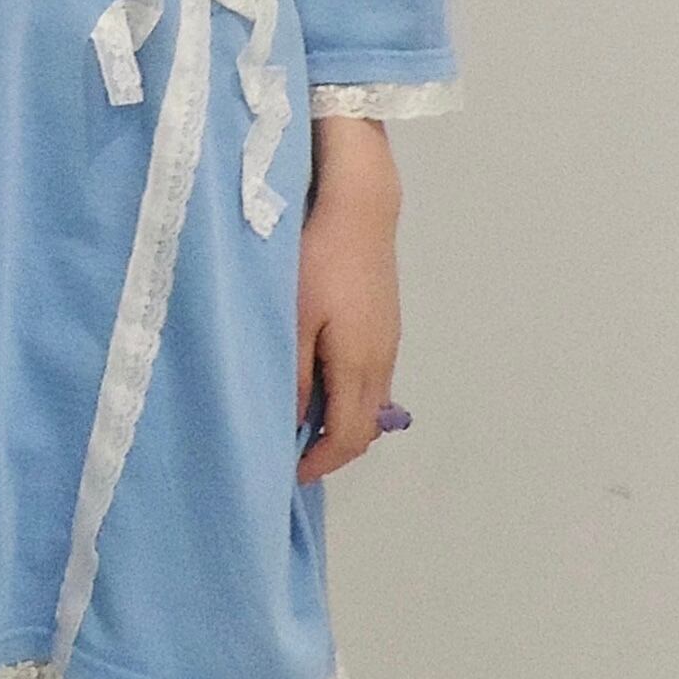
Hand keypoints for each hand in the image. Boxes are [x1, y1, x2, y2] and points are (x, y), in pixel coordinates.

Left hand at [296, 127, 400, 483]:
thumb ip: (292, 375)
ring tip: (301, 417)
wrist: (360, 208)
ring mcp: (389, 342)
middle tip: (291, 450)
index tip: (289, 470)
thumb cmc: (318, 260)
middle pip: (365, 427)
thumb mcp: (293, 319)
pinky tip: (320, 379)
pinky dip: (349, 395)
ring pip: (371, 403)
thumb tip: (293, 423)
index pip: (348, 437)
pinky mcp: (386, 324)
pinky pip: (372, 379)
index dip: (321, 462)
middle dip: (332, 448)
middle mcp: (382, 361)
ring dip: (341, 420)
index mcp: (359, 366)